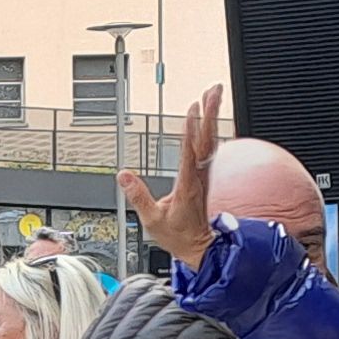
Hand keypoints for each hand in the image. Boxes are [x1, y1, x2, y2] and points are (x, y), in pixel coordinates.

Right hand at [117, 85, 228, 268]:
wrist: (199, 248)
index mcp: (187, 185)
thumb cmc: (178, 235)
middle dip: (210, 113)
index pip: (190, 152)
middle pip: (207, 139)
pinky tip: (211, 120)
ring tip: (214, 96)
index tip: (192, 110)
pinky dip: (211, 130)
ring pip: (212, 141)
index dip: (191, 131)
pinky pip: (211, 149)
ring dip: (214, 117)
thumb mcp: (152, 220)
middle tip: (213, 91)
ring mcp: (205, 175)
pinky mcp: (205, 177)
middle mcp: (199, 177)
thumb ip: (138, 196)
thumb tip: (124, 176)